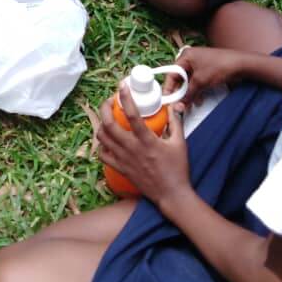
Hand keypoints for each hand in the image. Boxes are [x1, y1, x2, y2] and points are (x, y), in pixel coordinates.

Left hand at [97, 83, 191, 204]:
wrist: (171, 194)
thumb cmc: (177, 169)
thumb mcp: (180, 143)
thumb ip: (176, 122)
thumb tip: (174, 106)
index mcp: (147, 141)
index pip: (133, 115)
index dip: (125, 98)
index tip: (122, 87)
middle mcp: (132, 149)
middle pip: (109, 124)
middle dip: (104, 108)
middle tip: (108, 101)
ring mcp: (124, 159)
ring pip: (102, 138)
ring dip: (101, 124)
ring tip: (106, 118)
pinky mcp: (120, 169)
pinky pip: (103, 155)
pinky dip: (101, 145)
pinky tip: (106, 139)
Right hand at [168, 46, 245, 105]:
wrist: (242, 64)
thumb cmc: (219, 67)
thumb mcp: (200, 81)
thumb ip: (188, 93)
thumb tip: (179, 105)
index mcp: (185, 56)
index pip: (172, 73)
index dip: (169, 88)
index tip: (167, 100)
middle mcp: (191, 58)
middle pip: (180, 78)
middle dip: (180, 92)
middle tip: (179, 104)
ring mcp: (200, 64)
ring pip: (189, 81)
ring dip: (189, 93)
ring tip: (189, 105)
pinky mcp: (208, 69)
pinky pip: (197, 81)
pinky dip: (197, 90)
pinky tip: (199, 100)